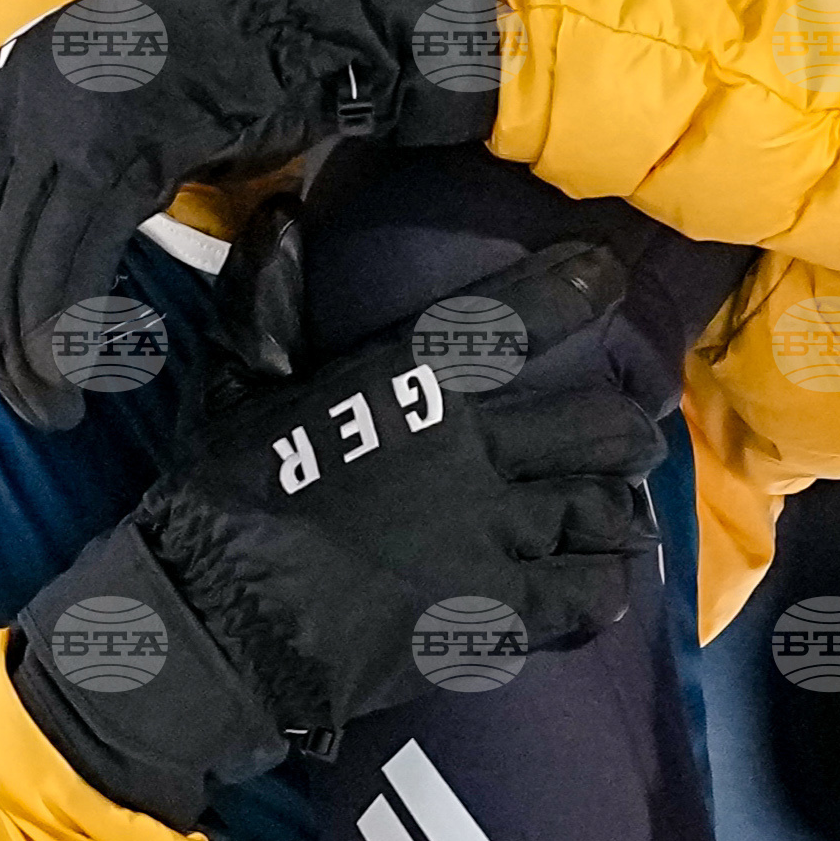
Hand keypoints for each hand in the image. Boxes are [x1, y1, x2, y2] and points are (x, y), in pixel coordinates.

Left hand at [0, 0, 507, 429]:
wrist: (299, 21)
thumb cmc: (207, 69)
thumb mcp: (93, 103)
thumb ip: (14, 146)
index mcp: (8, 77)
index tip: (4, 361)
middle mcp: (23, 89)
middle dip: (0, 339)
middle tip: (36, 406)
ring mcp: (70, 113)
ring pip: (25, 257)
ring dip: (35, 349)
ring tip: (61, 404)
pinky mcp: (123, 143)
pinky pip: (78, 253)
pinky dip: (74, 321)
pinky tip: (91, 363)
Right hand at [7, 236, 666, 824]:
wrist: (215, 626)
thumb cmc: (222, 500)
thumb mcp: (236, 386)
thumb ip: (267, 300)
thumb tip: (280, 214)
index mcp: (416, 383)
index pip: (522, 316)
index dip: (579, 286)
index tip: (608, 273)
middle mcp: (474, 451)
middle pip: (598, 427)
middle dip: (624, 428)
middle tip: (624, 434)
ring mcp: (493, 537)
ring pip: (604, 506)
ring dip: (622, 504)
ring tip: (623, 507)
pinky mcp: (494, 615)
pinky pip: (588, 593)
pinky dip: (608, 582)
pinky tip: (609, 576)